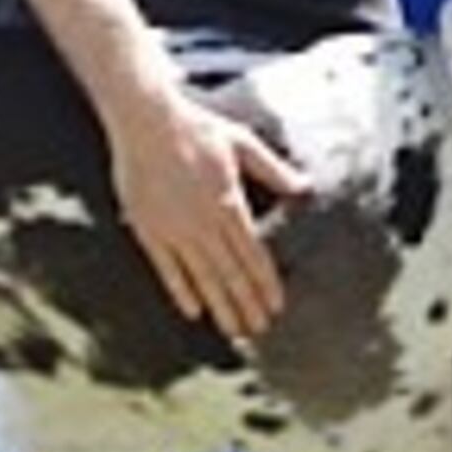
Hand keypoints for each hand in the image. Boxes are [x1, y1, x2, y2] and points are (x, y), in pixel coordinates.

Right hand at [106, 88, 307, 341]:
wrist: (146, 120)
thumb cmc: (198, 128)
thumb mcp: (243, 143)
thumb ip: (274, 170)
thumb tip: (305, 186)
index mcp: (229, 203)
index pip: (253, 255)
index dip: (266, 285)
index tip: (276, 308)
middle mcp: (203, 222)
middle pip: (230, 273)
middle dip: (247, 305)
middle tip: (259, 331)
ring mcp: (174, 229)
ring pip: (202, 277)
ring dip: (220, 306)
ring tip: (233, 331)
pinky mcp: (149, 230)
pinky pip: (167, 269)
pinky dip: (181, 291)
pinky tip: (193, 311)